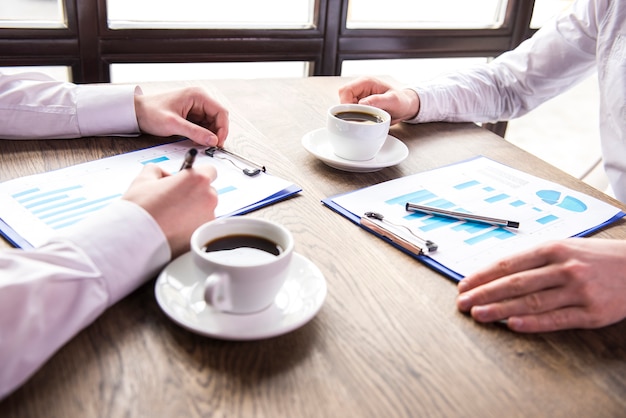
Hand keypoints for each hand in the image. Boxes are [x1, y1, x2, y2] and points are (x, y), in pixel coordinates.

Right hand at [122, 163, 217, 256]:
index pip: (209, 170)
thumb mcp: (144, 179)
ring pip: (205, 211)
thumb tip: (163, 174)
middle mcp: (208, 198)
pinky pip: (200, 226)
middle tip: (174, 200)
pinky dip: (191, 226)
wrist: (134, 239)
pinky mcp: (204, 235)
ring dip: (194, 211)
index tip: (188, 180)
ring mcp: (208, 218)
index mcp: (198, 180)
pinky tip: (174, 227)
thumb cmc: (140, 210)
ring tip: (172, 216)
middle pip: (208, 192)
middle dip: (194, 194)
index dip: (197, 175)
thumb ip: (158, 171)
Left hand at [134, 87, 228, 146]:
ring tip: (199, 143)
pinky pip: (204, 126)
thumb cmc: (151, 112)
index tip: (219, 143)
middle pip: (218, 118)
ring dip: (209, 135)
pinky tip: (195, 140)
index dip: (223, 129)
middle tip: (211, 146)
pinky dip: (202, 134)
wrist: (136, 112)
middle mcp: (199, 99)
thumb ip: (195, 132)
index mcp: (198, 96)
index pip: (221, 112)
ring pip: (212, 123)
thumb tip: (213, 140)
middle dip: (216, 133)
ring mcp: (196, 107)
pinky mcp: (192, 115)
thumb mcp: (174, 124)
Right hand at [338, 76, 419, 123]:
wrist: (405, 107)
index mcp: (366, 82)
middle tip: (358, 119)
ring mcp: (359, 97)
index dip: (345, 103)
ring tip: (363, 120)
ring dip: (350, 115)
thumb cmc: (402, 101)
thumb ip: (377, 101)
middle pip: (342, 98)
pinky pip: (350, 112)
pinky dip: (354, 118)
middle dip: (347, 110)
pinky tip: (363, 121)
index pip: (345, 90)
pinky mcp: (360, 105)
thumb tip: (361, 104)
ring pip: (344, 106)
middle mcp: (360, 88)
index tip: (352, 115)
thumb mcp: (393, 100)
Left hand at [456, 238, 625, 332]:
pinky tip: (513, 325)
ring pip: (531, 302)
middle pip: (515, 283)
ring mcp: (579, 291)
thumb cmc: (595, 258)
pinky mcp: (593, 313)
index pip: (508, 264)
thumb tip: (495, 272)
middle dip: (484, 293)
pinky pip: (557, 319)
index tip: (464, 285)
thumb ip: (532, 259)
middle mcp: (564, 268)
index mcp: (553, 249)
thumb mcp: (564, 247)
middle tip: (463, 303)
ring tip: (479, 315)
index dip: (483, 276)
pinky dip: (533, 323)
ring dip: (501, 310)